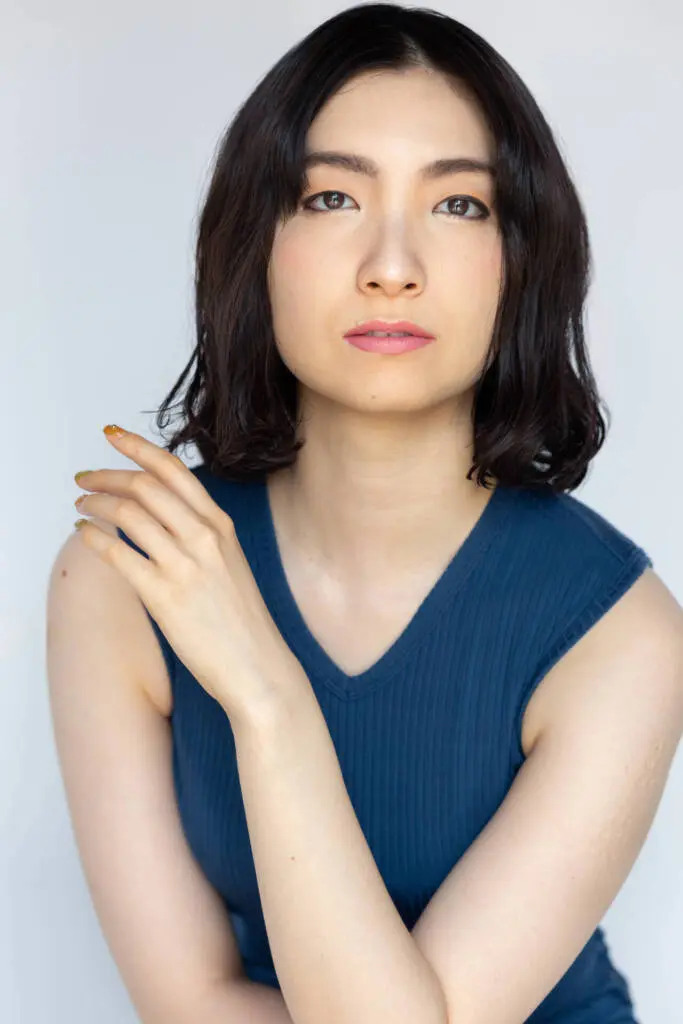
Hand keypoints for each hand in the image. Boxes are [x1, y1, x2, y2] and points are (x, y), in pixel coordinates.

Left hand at [73, 425, 306, 723]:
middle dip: (106, 475)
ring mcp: (185, 565)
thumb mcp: (229, 562)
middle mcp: (204, 537)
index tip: (112, 436)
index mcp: (221, 525)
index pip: (174, 470)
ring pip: (128, 513)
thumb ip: (199, 534)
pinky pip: (118, 553)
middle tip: (84, 478)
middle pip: (144, 485)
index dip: (137, 446)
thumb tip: (156, 516)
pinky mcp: (164, 595)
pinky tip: (84, 535)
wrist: (258, 666)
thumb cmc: (241, 620)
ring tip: (80, 506)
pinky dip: (93, 538)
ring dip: (95, 504)